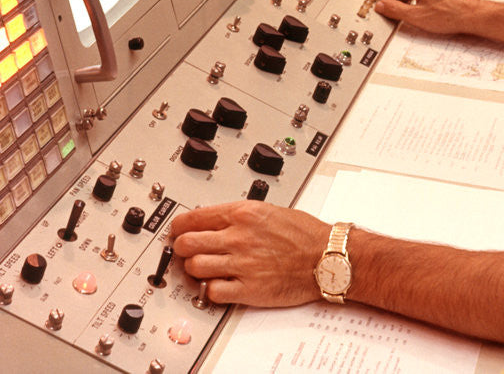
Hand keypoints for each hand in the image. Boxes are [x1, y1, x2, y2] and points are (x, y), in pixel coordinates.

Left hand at [169, 201, 328, 305]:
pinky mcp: (249, 289)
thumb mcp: (269, 210)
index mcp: (243, 213)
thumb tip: (214, 221)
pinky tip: (218, 284)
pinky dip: (210, 290)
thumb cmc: (305, 234)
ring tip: (202, 269)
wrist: (327, 257)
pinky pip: (212, 291)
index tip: (176, 230)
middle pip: (187, 243)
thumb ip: (239, 216)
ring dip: (194, 269)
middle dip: (181, 248)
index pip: (193, 217)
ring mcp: (242, 264)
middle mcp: (239, 237)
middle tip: (185, 251)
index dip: (179, 226)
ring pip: (194, 267)